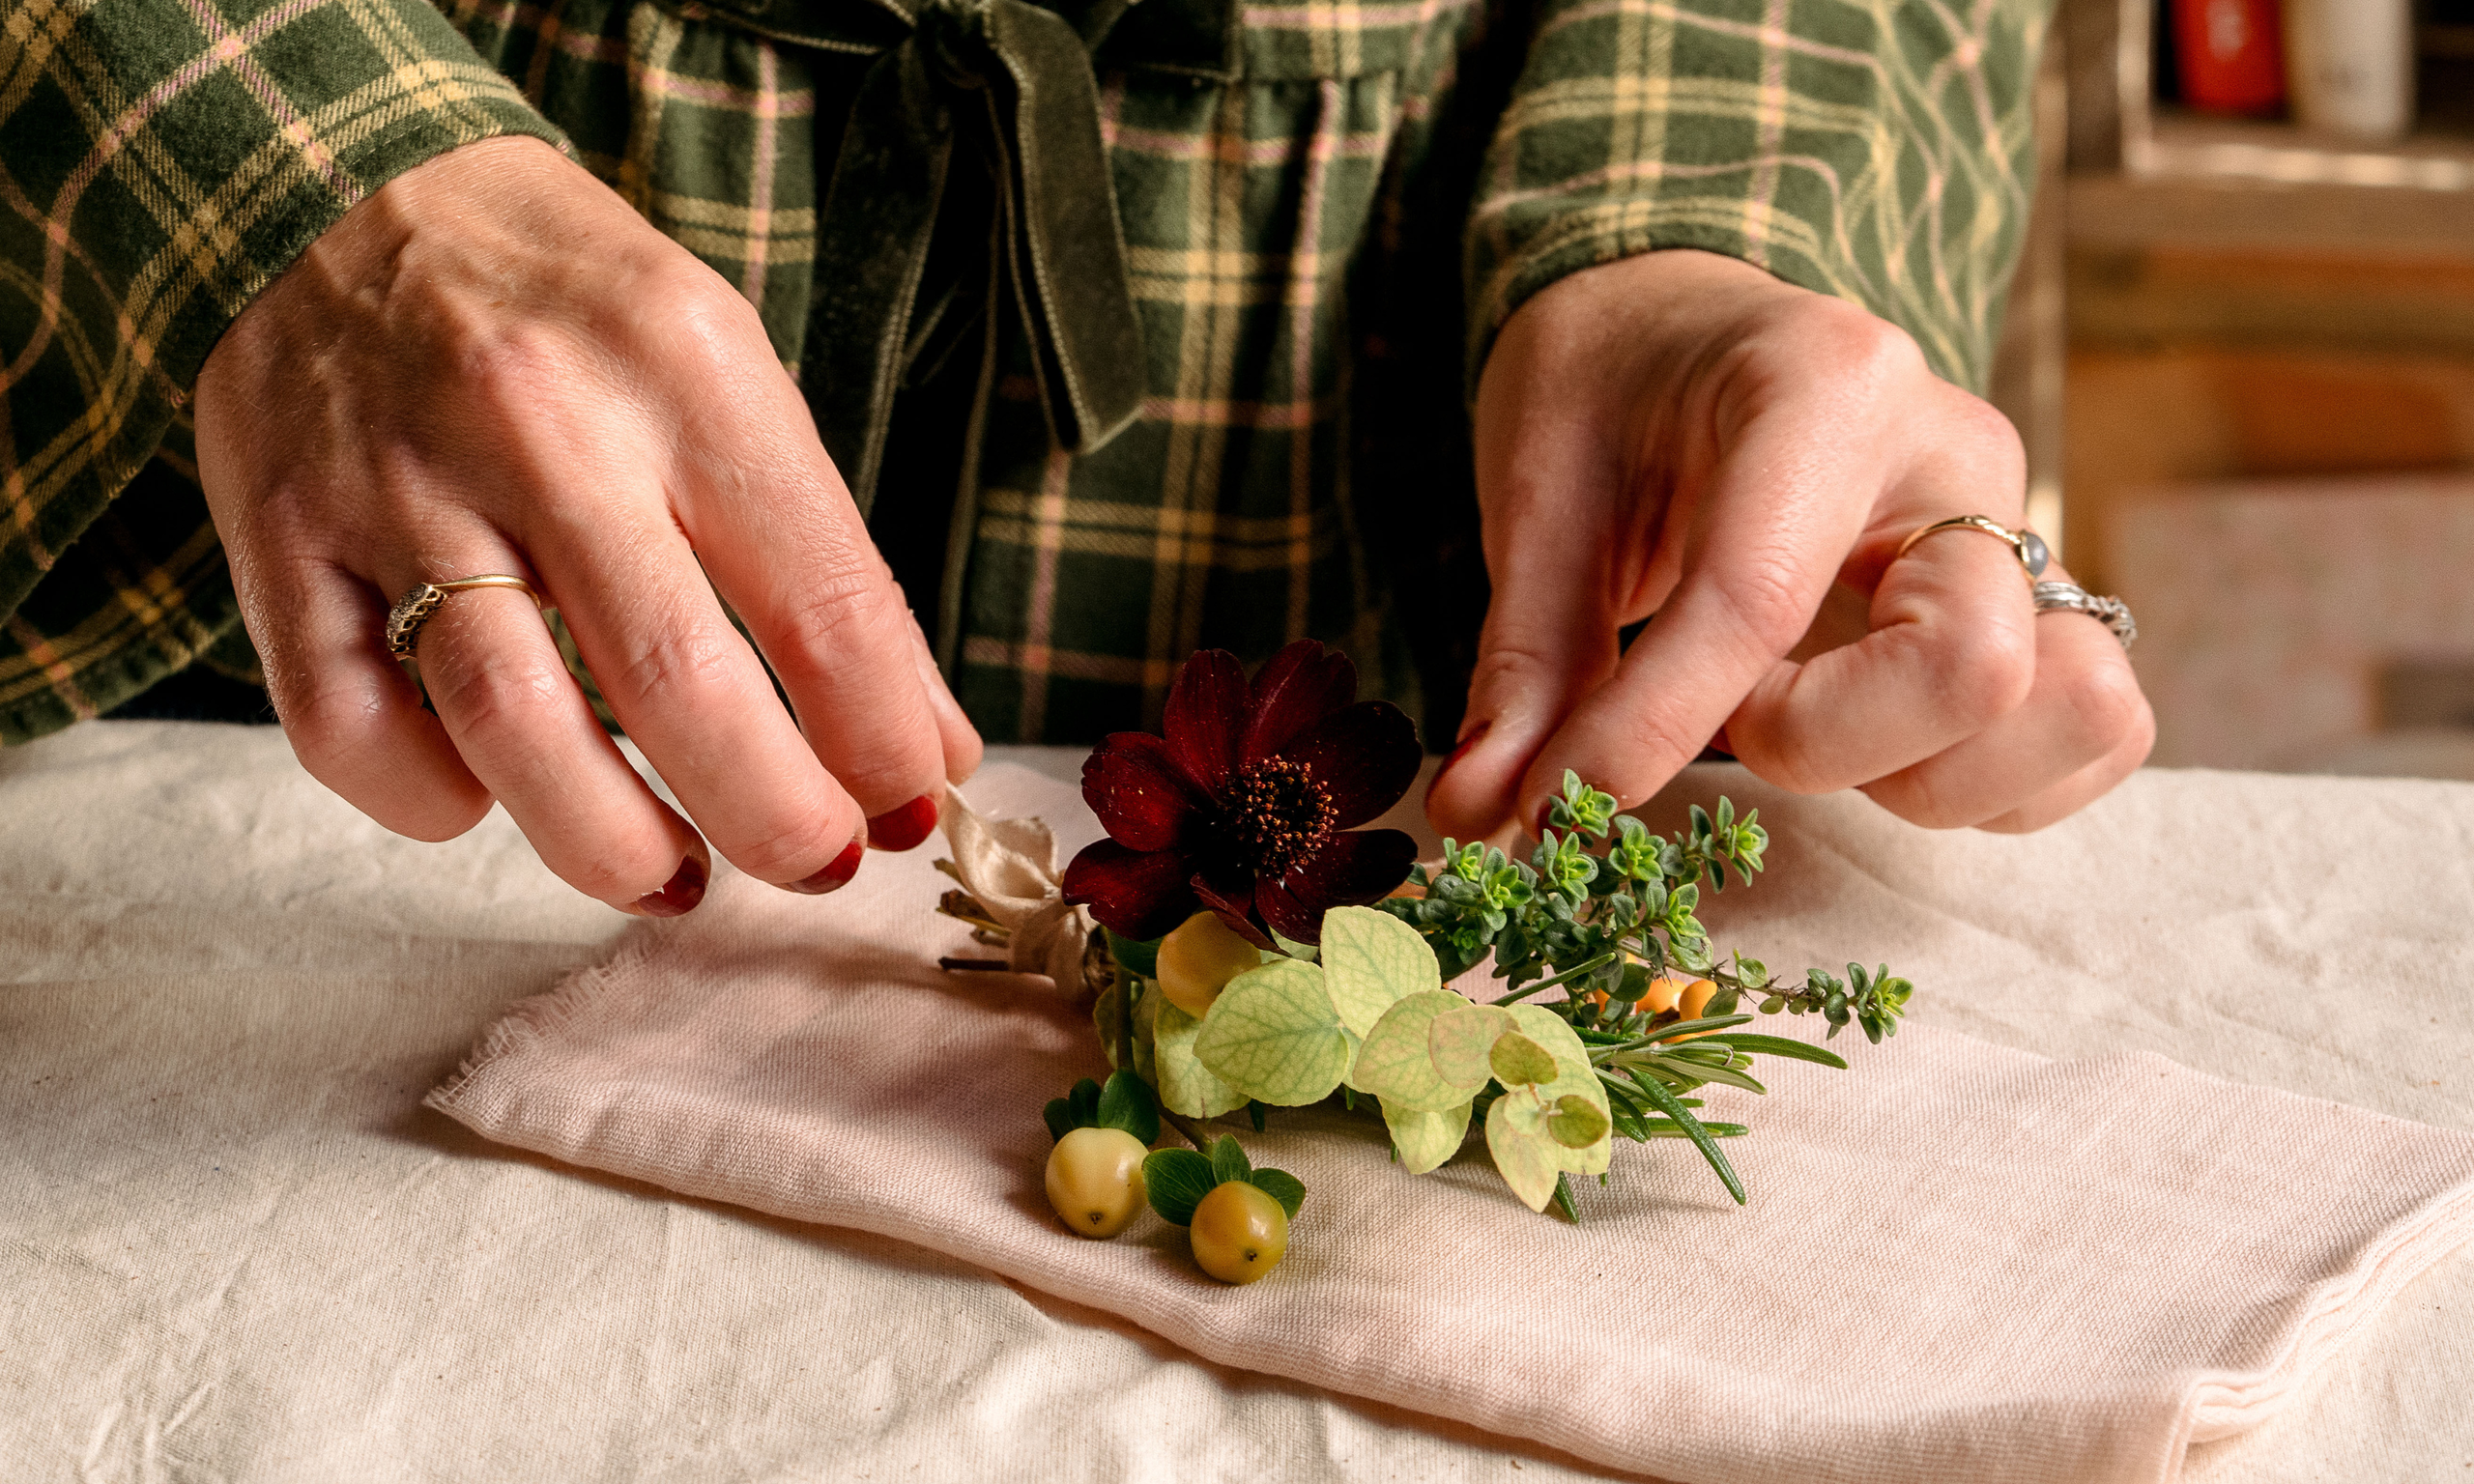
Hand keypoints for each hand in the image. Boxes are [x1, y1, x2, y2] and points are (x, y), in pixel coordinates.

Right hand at [195, 137, 980, 914]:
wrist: (330, 177)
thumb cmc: (569, 303)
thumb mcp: (728, 375)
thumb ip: (823, 562)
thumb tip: (924, 748)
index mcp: (686, 368)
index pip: (825, 600)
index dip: (885, 740)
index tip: (910, 810)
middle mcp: (541, 422)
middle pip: (678, 683)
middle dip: (775, 815)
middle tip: (817, 863)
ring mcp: (395, 482)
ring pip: (509, 725)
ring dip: (613, 843)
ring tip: (676, 878)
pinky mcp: (278, 537)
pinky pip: (348, 726)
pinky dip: (429, 799)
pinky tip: (487, 800)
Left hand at [1425, 250, 2150, 841]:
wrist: (1685, 324)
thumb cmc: (1613, 388)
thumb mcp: (1537, 494)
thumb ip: (1529, 663)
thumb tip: (1490, 818)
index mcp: (1824, 384)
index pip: (1761, 596)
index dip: (1654, 727)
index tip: (1559, 803)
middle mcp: (1955, 457)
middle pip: (1973, 667)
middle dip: (1825, 747)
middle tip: (1727, 714)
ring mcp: (2020, 532)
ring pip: (2070, 711)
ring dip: (1920, 777)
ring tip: (1803, 721)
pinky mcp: (2044, 602)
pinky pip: (2089, 736)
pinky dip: (1986, 786)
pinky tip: (1870, 747)